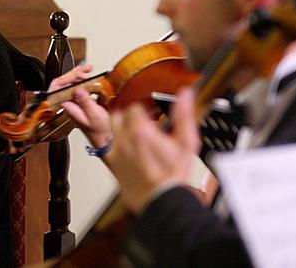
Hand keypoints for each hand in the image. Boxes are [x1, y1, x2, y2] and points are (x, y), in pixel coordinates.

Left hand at [49, 64, 112, 147]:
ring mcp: (76, 103)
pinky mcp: (82, 102)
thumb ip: (85, 102)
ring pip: (73, 84)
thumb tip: (78, 89)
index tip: (80, 75)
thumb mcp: (93, 115)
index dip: (68, 78)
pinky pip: (81, 88)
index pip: (60, 88)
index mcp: (69, 107)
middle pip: (66, 83)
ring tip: (89, 70)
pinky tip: (92, 78)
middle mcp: (70, 104)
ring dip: (80, 76)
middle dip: (75, 74)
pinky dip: (86, 81)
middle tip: (86, 70)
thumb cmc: (98, 130)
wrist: (104, 138)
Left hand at [104, 86, 199, 213]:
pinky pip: (109, 146)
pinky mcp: (113, 163)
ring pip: (111, 129)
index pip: (134, 107)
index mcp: (141, 130)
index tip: (149, 116)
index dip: (143, 109)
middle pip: (119, 115)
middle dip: (129, 116)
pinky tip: (128, 150)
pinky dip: (117, 144)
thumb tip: (186, 95)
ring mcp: (117, 151)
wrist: (161, 200)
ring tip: (134, 135)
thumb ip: (184, 115)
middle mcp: (125, 139)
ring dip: (121, 128)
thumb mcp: (186, 142)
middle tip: (141, 123)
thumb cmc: (173, 174)